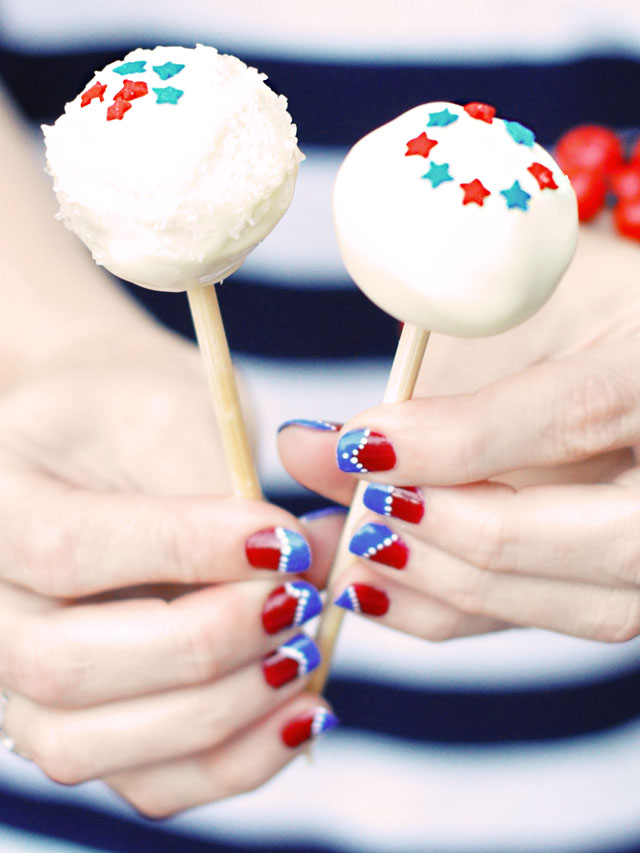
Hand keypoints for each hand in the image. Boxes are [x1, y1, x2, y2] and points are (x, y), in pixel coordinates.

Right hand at [0, 328, 340, 815]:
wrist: (97, 453)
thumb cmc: (129, 422)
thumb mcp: (167, 415)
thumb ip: (222, 490)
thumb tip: (310, 564)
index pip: (66, 550)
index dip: (184, 551)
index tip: (283, 540)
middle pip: (65, 667)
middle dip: (206, 642)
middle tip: (298, 598)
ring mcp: (19, 684)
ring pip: (94, 745)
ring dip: (222, 711)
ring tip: (304, 651)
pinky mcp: (81, 725)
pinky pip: (144, 782)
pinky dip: (232, 761)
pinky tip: (300, 710)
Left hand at [279, 225, 639, 643]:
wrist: (625, 345)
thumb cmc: (566, 311)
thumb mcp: (507, 315)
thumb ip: (425, 383)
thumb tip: (309, 450)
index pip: (578, 416)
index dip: (458, 444)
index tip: (354, 447)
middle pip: (604, 541)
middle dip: (458, 536)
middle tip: (351, 513)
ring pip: (590, 604)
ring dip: (449, 589)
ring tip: (345, 557)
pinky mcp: (633, 576)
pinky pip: (557, 616)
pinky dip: (462, 612)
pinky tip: (380, 586)